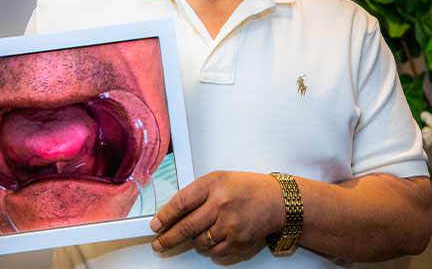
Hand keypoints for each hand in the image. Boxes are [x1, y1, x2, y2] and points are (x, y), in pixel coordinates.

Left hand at [150, 171, 284, 257]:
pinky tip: (218, 235)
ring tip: (206, 228)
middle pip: (186, 227)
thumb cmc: (247, 188)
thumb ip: (197, 192)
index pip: (182, 202)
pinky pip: (214, 252)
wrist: (276, 202)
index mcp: (214, 185)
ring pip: (199, 241)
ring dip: (196, 239)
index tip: (156, 225)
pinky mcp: (238, 242)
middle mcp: (221, 205)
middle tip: (159, 243)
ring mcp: (230, 225)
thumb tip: (173, 211)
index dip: (165, 216)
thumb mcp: (219, 179)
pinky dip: (211, 247)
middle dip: (169, 238)